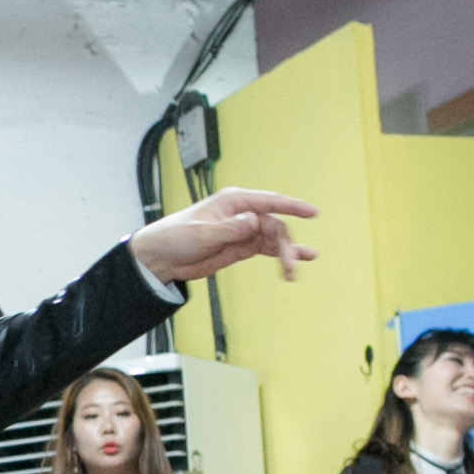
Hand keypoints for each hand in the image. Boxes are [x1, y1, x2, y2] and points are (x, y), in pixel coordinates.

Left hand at [131, 187, 317, 288]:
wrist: (161, 258)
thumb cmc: (175, 237)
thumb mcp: (203, 234)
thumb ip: (231, 228)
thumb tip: (254, 221)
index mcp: (234, 202)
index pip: (270, 201)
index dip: (293, 206)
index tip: (313, 212)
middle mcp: (242, 214)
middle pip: (275, 225)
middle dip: (286, 245)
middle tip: (290, 265)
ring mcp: (243, 230)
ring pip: (274, 239)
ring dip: (285, 254)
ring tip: (293, 271)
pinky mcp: (241, 247)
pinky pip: (266, 249)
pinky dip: (279, 256)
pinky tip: (293, 265)